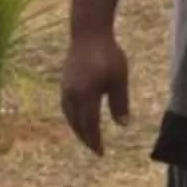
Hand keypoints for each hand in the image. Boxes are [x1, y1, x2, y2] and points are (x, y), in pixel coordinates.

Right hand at [59, 29, 129, 154]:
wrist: (88, 33)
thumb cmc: (108, 55)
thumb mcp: (119, 79)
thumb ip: (120, 103)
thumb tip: (122, 125)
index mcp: (86, 96)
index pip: (89, 125)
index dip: (95, 140)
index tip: (101, 152)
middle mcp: (72, 95)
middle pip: (77, 124)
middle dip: (86, 138)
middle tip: (95, 149)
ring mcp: (66, 89)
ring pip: (69, 116)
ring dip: (77, 129)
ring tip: (86, 137)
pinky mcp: (64, 83)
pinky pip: (66, 107)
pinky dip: (72, 117)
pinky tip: (78, 118)